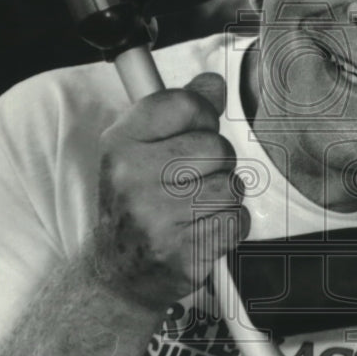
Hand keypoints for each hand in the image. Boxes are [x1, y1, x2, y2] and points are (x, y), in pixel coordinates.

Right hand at [89, 72, 249, 304]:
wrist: (120, 271)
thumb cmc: (137, 203)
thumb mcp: (141, 148)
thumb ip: (179, 111)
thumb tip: (213, 84)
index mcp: (121, 142)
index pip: (187, 104)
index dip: (203, 118)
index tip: (191, 136)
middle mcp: (133, 176)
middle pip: (218, 147)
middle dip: (216, 165)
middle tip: (191, 183)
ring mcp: (156, 216)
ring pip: (231, 186)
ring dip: (224, 198)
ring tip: (196, 208)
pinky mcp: (182, 251)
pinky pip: (236, 221)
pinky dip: (229, 226)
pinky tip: (203, 230)